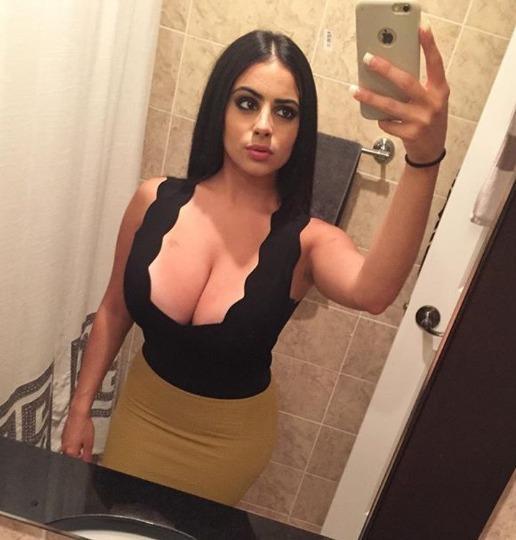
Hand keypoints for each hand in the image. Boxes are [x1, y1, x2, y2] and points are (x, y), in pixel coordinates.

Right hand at [60, 409, 93, 462]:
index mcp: (70, 452)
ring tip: (84, 441)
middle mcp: (64, 448)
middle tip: (86, 450)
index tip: (87, 459)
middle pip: (72, 456)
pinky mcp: (64, 435)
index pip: (76, 462)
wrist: (78, 413)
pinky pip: (68, 443)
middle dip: (79, 455)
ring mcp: (63, 441)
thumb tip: (88, 462)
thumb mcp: (89, 443)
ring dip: (76, 449)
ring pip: (70, 450)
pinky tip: (80, 436)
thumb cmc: (83, 425)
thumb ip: (87, 455)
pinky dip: (74, 442)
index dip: (83, 460)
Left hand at [351, 24, 448, 163]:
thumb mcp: (430, 102)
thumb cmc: (428, 121)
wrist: (431, 152)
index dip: (430, 46)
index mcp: (439, 90)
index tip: (421, 29)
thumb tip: (389, 74)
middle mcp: (432, 103)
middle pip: (405, 82)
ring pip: (389, 105)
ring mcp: (421, 120)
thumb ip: (418, 88)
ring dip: (369, 97)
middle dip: (385, 69)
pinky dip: (382, 120)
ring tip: (354, 90)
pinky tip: (383, 120)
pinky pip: (387, 123)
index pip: (436, 63)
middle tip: (369, 59)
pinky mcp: (410, 134)